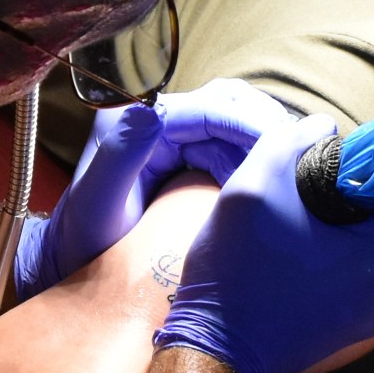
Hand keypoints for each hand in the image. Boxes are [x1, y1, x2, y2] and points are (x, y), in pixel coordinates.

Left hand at [14, 79, 294, 299]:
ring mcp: (177, 143)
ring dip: (268, 139)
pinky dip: (259, 159)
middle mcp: (159, 124)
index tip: (280, 144)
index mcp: (136, 123)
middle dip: (265, 123)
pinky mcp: (190, 164)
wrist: (75, 267)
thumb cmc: (81, 242)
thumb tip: (151, 112)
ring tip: (296, 165)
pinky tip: (278, 180)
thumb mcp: (95, 204)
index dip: (248, 121)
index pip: (207, 107)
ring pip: (237, 124)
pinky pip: (234, 150)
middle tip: (298, 152)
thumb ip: (118, 156)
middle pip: (229, 104)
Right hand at [155, 114, 373, 372]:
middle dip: (335, 196)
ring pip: (357, 243)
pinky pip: (346, 273)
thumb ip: (290, 143)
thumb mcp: (251, 187)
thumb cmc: (233, 273)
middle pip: (373, 214)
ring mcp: (373, 314)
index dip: (353, 160)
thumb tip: (323, 127)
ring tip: (281, 227)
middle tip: (289, 194)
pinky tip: (284, 257)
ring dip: (326, 226)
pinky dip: (321, 257)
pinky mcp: (350, 328)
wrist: (214, 353)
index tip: (315, 159)